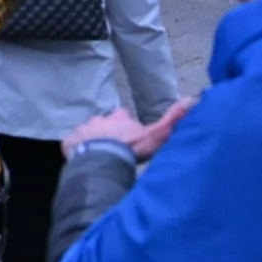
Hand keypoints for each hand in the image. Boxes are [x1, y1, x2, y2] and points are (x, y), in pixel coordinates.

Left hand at [63, 97, 194, 160]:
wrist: (104, 158)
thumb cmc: (131, 147)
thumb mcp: (157, 134)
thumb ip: (173, 118)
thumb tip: (192, 99)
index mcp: (119, 116)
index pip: (123, 118)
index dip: (126, 128)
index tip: (130, 138)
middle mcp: (99, 119)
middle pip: (104, 126)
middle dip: (108, 134)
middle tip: (114, 150)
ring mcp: (83, 129)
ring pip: (87, 135)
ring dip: (92, 143)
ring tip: (100, 158)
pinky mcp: (70, 141)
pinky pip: (73, 145)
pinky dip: (78, 151)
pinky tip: (85, 162)